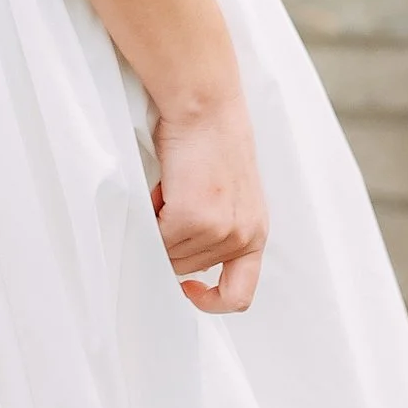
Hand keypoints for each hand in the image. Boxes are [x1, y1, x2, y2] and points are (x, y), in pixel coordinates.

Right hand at [151, 95, 267, 315]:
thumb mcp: (229, 196)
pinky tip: (165, 186)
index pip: (239, 295)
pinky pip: (156, 238)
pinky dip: (151, 215)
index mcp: (256, 233)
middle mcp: (244, 236)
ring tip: (174, 187)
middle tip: (176, 198)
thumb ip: (216, 232)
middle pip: (188, 270)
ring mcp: (220, 230)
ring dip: (161, 225)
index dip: (210, 302)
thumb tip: (179, 264)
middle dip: (172, 240)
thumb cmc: (210, 142)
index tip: (188, 288)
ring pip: (170, 255)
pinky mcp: (193, 219)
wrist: (206, 106)